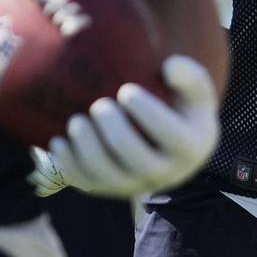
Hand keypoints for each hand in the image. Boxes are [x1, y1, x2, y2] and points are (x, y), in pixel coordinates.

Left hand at [31, 55, 218, 198]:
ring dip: (84, 144)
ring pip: (103, 171)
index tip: (126, 91)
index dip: (144, 110)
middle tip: (100, 105)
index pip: (166, 130)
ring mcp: (134, 185)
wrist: (175, 152)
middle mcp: (162, 173)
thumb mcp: (197, 93)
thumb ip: (190, 76)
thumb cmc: (183, 111)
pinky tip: (59, 142)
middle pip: (129, 151)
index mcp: (187, 146)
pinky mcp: (110, 190)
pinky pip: (85, 183)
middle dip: (109, 125)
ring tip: (77, 121)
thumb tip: (169, 66)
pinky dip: (67, 163)